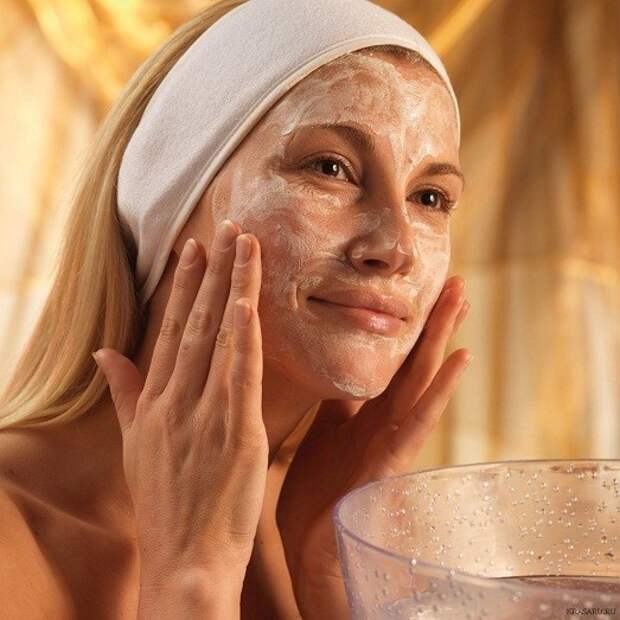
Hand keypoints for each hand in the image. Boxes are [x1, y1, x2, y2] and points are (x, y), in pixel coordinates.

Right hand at [92, 220, 266, 592]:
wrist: (184, 556)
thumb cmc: (164, 500)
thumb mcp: (135, 443)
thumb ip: (125, 393)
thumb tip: (104, 353)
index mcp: (155, 400)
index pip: (170, 329)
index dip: (182, 286)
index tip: (193, 249)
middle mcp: (176, 398)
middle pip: (194, 322)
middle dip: (211, 272)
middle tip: (225, 227)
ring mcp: (205, 412)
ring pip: (219, 337)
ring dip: (233, 288)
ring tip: (245, 245)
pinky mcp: (235, 430)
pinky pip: (240, 373)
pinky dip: (244, 336)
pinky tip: (248, 302)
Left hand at [276, 276, 470, 618]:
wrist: (310, 545)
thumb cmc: (316, 488)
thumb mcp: (325, 429)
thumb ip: (336, 398)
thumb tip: (337, 364)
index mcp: (366, 410)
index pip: (391, 357)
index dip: (406, 325)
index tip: (420, 289)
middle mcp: (384, 418)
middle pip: (412, 359)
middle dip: (433, 321)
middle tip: (453, 279)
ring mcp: (391, 438)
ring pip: (421, 379)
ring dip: (443, 339)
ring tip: (462, 299)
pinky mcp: (390, 461)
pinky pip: (419, 420)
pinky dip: (441, 390)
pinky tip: (462, 358)